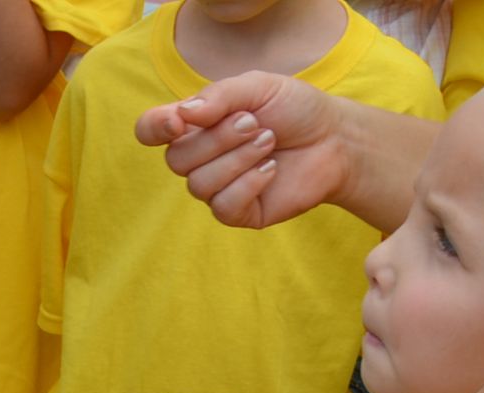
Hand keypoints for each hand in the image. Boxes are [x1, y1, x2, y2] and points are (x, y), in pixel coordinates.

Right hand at [134, 71, 343, 230]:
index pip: (150, 130)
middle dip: (218, 139)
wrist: (333, 139)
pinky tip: (272, 169)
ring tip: (269, 143)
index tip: (178, 123)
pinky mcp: (236, 213)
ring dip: (239, 159)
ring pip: (199, 184)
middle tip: (256, 123)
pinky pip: (223, 206)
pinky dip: (250, 183)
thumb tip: (182, 116)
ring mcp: (215, 188)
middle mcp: (198, 158)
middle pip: (176, 159)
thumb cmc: (294, 110)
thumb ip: (219, 96)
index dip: (154, 128)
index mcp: (195, 124)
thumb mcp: (258, 87)